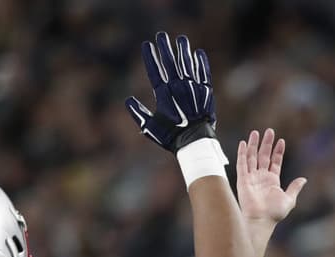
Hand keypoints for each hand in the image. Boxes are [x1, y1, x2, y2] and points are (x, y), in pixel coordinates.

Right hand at [126, 32, 216, 151]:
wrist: (196, 143)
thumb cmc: (171, 137)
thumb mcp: (150, 127)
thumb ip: (138, 113)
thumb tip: (128, 100)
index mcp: (163, 95)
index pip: (155, 71)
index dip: (150, 57)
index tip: (146, 45)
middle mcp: (178, 89)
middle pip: (171, 63)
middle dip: (165, 48)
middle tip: (161, 35)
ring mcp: (193, 90)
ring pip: (188, 65)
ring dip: (184, 51)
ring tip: (181, 39)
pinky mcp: (206, 93)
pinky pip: (204, 74)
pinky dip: (201, 63)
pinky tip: (198, 53)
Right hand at [237, 129, 306, 225]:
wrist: (261, 220)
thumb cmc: (274, 213)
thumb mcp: (289, 199)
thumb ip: (294, 188)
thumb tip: (304, 179)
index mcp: (272, 181)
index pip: (275, 162)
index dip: (278, 151)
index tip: (281, 141)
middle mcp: (261, 177)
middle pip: (263, 156)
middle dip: (266, 143)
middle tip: (269, 131)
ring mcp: (251, 177)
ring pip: (252, 157)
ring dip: (253, 144)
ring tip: (256, 132)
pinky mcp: (242, 179)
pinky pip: (241, 164)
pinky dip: (242, 153)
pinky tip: (244, 143)